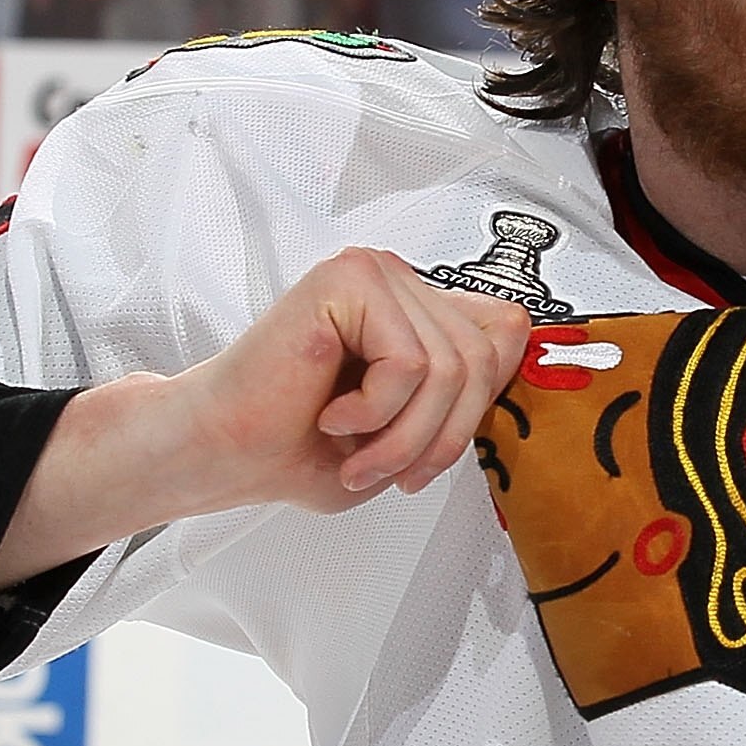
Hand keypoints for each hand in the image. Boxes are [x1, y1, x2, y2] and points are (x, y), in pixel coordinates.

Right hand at [0, 249, 529, 592]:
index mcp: (415, 311)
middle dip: (444, 435)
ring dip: (406, 435)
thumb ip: (462, 398)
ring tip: (356, 454)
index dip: (487, 400)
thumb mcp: (407, 435)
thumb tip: (526, 356)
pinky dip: (377, 412)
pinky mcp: (346, 282)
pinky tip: (332, 417)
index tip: (431, 457)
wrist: (220, 451)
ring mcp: (373, 274)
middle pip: (487, 355)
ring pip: (451, 365)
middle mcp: (398, 281)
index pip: (506, 332)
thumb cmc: (294, 446)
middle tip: (392, 472)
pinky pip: (409, 360)